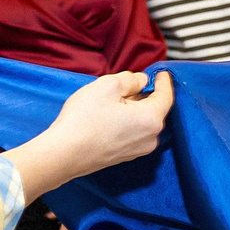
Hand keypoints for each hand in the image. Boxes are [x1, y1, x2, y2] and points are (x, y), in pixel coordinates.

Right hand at [9, 70, 174, 200]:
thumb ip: (130, 80)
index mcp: (151, 119)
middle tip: (128, 84)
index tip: (161, 73)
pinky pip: (132, 133)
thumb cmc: (84, 120)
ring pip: (142, 122)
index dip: (164, 81)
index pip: (166, 96)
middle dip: (144, 95)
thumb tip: (141, 81)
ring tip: (114, 100)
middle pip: (154, 110)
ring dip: (133, 109)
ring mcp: (137, 151)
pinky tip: (109, 116)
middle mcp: (150, 138)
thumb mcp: (108, 86)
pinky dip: (127, 122)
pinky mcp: (124, 156)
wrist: (63, 154)